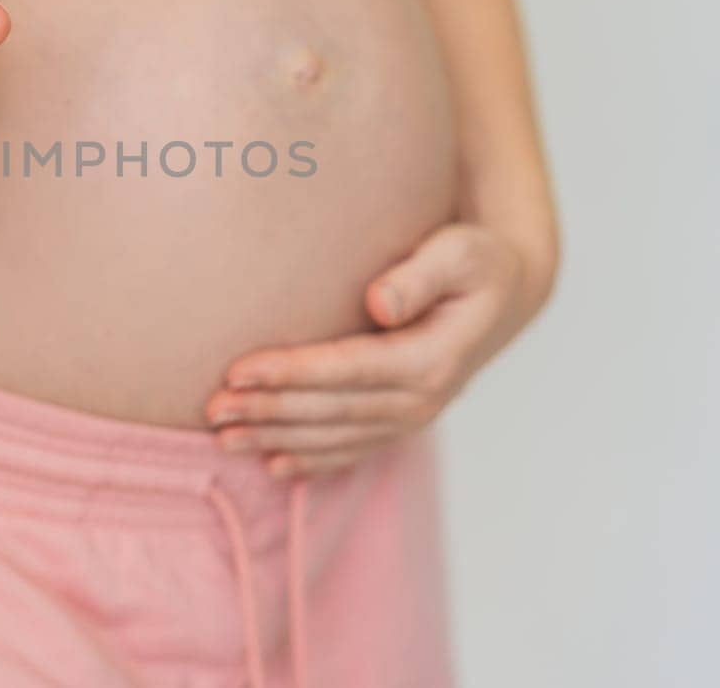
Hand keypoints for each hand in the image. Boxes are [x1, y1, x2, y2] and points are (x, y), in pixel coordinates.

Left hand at [205, 223, 532, 478]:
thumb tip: (378, 304)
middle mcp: (421, 398)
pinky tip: (272, 466)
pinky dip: (311, 460)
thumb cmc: (476, 261)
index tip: (237, 370)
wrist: (506, 296)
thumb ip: (420, 274)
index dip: (291, 372)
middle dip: (268, 411)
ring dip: (276, 438)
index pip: (346, 369)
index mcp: (431, 358)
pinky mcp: (401, 422)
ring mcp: (412, 417)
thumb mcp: (461, 253)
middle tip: (213, 409)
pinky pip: (351, 449)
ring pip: (333, 437)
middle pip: (330, 410)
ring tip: (222, 438)